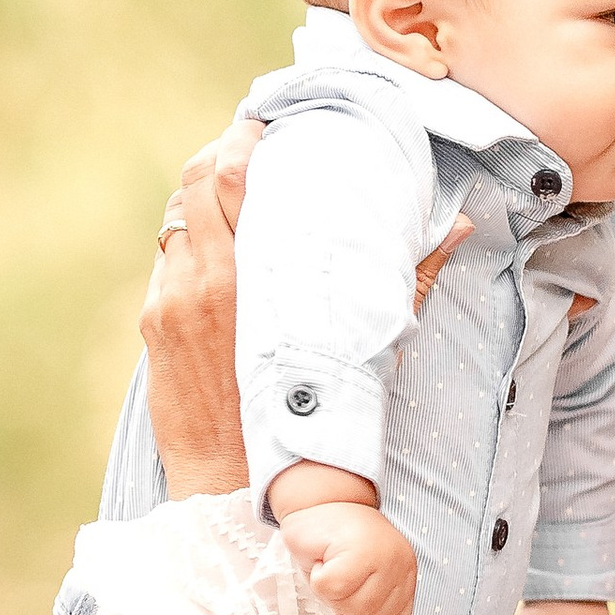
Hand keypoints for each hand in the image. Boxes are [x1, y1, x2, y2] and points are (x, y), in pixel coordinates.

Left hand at [141, 114, 469, 502]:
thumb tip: (458, 226)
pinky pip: (167, 263)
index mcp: (250, 279)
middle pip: (193, 183)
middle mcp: (202, 282)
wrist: (238, 487)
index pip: (228, 177)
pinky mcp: (155, 325)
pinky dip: (189, 244)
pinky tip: (215, 248)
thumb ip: (409, 282)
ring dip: (200, 198)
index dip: (242, 141)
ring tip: (230, 190)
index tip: (265, 127)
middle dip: (218, 155)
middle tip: (248, 145)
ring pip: (176, 219)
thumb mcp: (361, 349)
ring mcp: (171, 303)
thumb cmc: (313, 423)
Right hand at [278, 500, 418, 614]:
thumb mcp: (346, 592)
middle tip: (338, 571)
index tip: (353, 585)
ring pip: (354, 606)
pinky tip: (322, 557)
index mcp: (407, 575)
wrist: (315, 505)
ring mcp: (384, 555)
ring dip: (330, 591)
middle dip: (344, 602)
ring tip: (331, 563)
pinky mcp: (359, 548)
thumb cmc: (332, 550)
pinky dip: (318, 578)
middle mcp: (402, 564)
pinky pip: (332, 589)